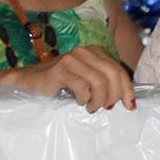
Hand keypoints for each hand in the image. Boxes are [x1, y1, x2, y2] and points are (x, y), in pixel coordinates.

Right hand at [7, 45, 135, 111]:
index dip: (127, 88)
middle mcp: (85, 51)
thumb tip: (126, 100)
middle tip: (106, 107)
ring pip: (99, 81)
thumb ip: (104, 84)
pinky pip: (82, 86)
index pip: (118, 69)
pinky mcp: (60, 69)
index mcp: (95, 51)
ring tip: (91, 107)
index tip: (130, 105)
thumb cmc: (61, 84)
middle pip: (112, 74)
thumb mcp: (87, 81)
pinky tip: (78, 101)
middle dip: (114, 95)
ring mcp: (72, 58)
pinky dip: (84, 98)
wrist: (30, 82)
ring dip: (99, 100)